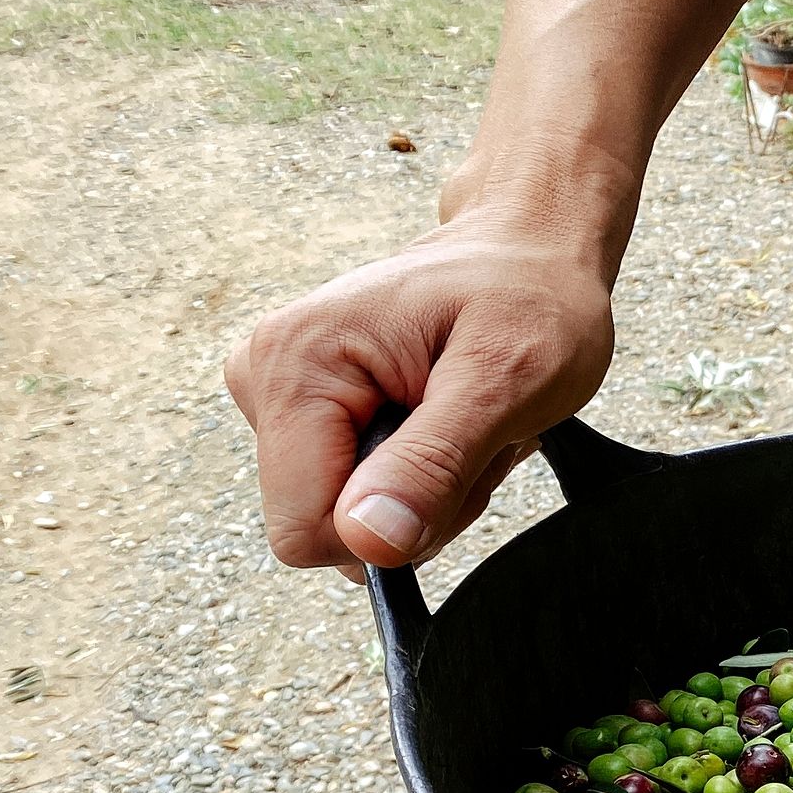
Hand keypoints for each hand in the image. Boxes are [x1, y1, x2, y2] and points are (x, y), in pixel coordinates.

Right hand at [227, 195, 616, 571]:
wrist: (527, 250)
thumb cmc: (527, 299)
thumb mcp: (502, 384)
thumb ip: (432, 466)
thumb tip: (367, 542)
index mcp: (296, 366)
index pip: (304, 530)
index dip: (387, 531)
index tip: (453, 465)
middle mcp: (265, 378)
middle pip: (329, 528)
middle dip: (417, 505)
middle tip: (473, 434)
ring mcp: (280, 394)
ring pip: (350, 517)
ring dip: (429, 490)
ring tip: (466, 419)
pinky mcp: (306, 409)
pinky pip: (360, 492)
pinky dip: (421, 475)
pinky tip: (448, 418)